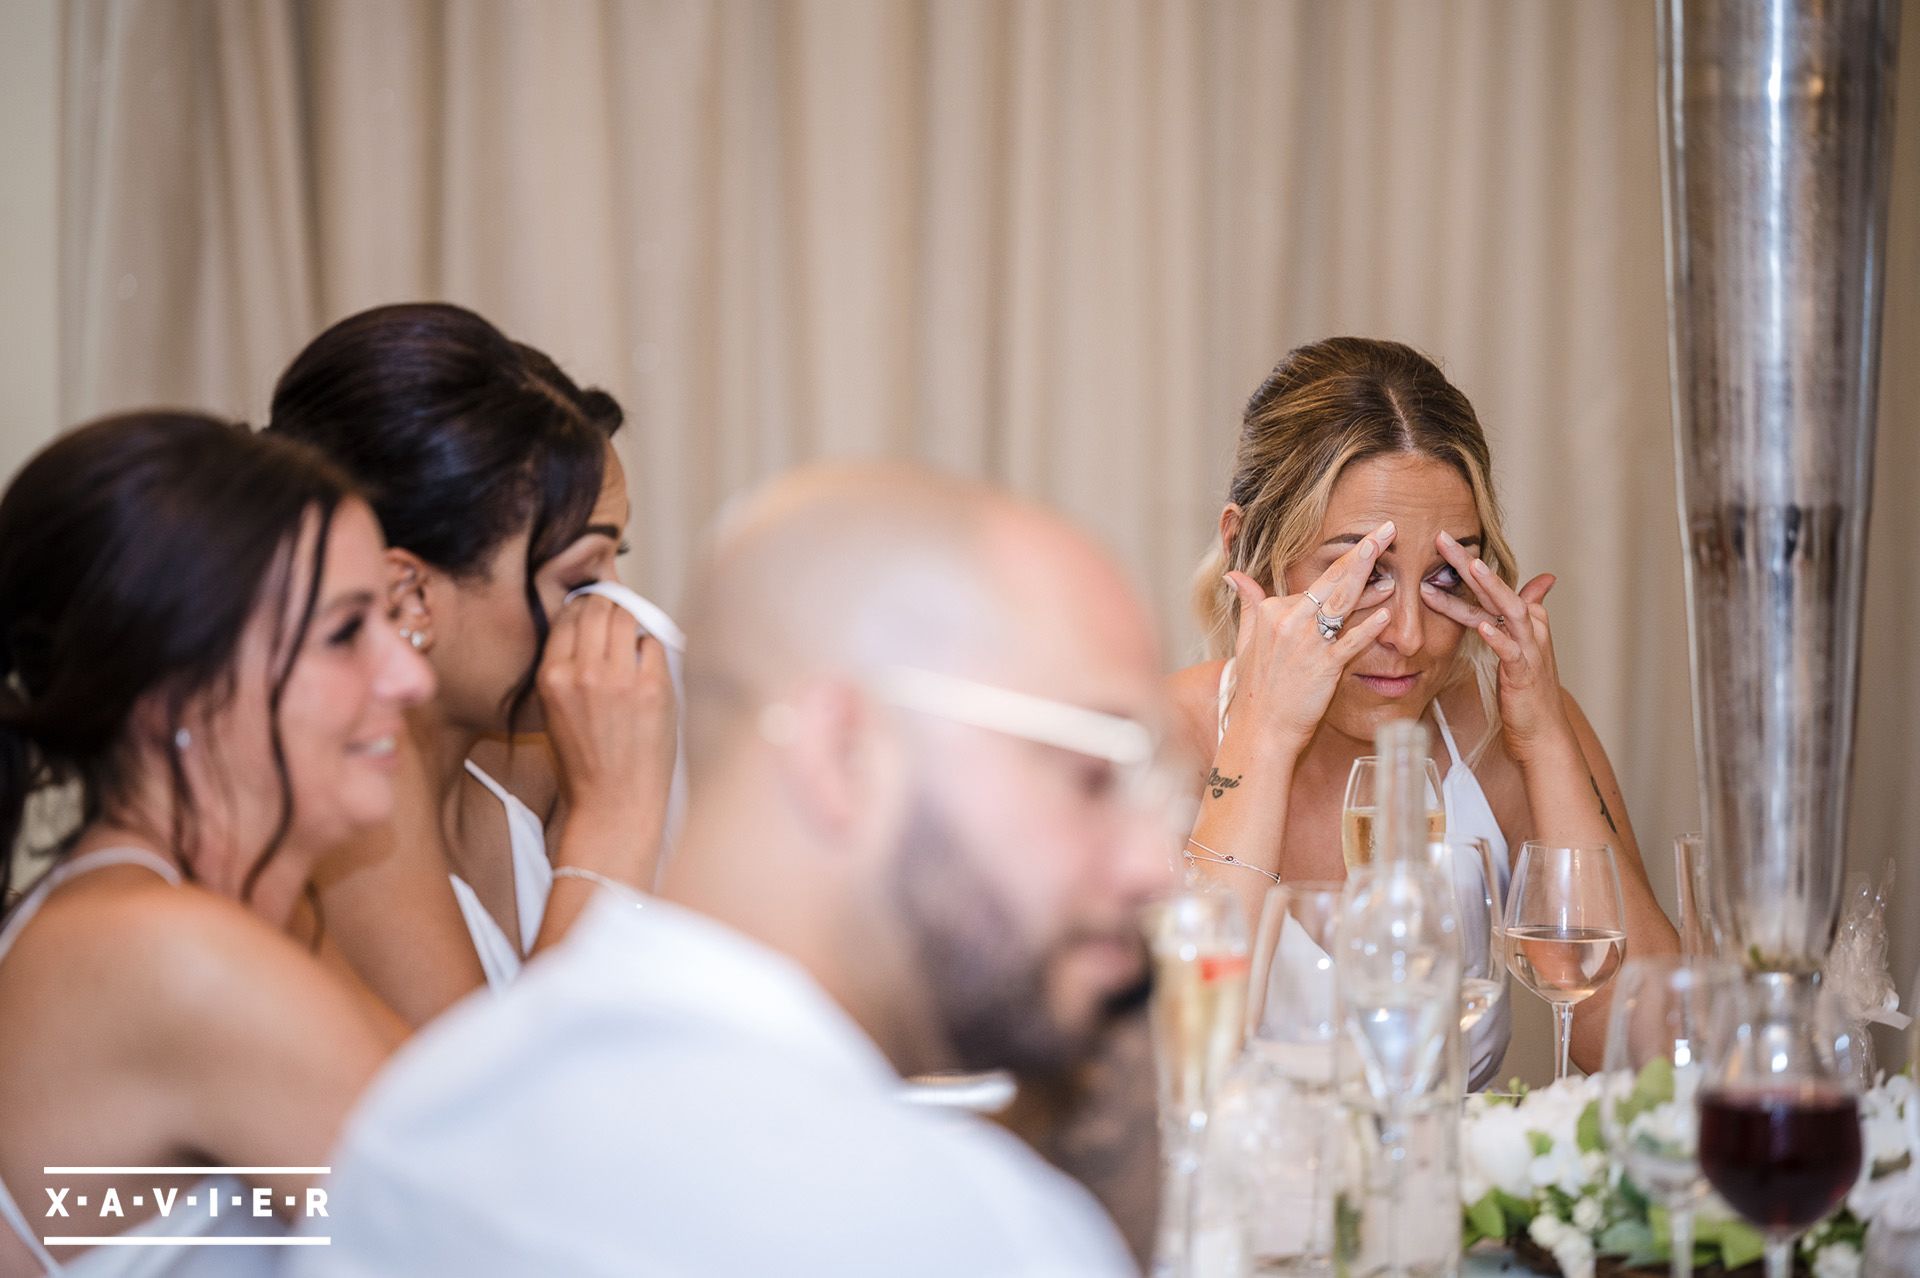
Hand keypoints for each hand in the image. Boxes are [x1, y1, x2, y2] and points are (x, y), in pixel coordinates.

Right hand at [537, 594, 677, 830]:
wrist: (614, 804)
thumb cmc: (585, 765)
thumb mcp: (554, 712)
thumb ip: (566, 669)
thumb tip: (588, 627)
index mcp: (552, 678)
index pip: (568, 617)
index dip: (584, 607)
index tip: (594, 608)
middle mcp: (583, 673)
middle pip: (599, 609)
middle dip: (609, 607)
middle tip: (617, 614)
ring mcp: (620, 679)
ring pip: (628, 619)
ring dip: (632, 623)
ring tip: (632, 639)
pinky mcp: (654, 688)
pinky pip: (654, 645)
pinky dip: (652, 649)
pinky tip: (647, 666)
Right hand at [1222, 520, 1397, 749]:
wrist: (1260, 730)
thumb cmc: (1256, 689)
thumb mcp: (1246, 640)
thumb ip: (1248, 604)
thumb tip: (1235, 576)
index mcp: (1272, 612)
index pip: (1315, 583)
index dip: (1345, 563)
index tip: (1367, 546)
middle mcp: (1289, 622)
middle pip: (1332, 581)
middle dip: (1362, 553)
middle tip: (1387, 531)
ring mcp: (1307, 644)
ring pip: (1344, 605)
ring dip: (1370, 582)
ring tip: (1394, 565)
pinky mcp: (1323, 668)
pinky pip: (1351, 643)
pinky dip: (1369, 629)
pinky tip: (1387, 615)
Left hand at [1421, 531, 1574, 763]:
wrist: (1543, 732)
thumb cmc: (1526, 690)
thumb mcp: (1521, 645)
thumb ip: (1519, 611)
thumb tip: (1544, 579)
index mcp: (1520, 621)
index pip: (1488, 588)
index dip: (1464, 566)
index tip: (1436, 545)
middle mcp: (1527, 629)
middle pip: (1496, 588)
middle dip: (1469, 562)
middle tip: (1442, 537)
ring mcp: (1529, 650)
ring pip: (1509, 610)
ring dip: (1490, 588)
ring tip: (1472, 566)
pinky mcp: (1524, 674)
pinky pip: (1511, 651)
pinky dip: (1498, 637)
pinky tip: (1483, 626)